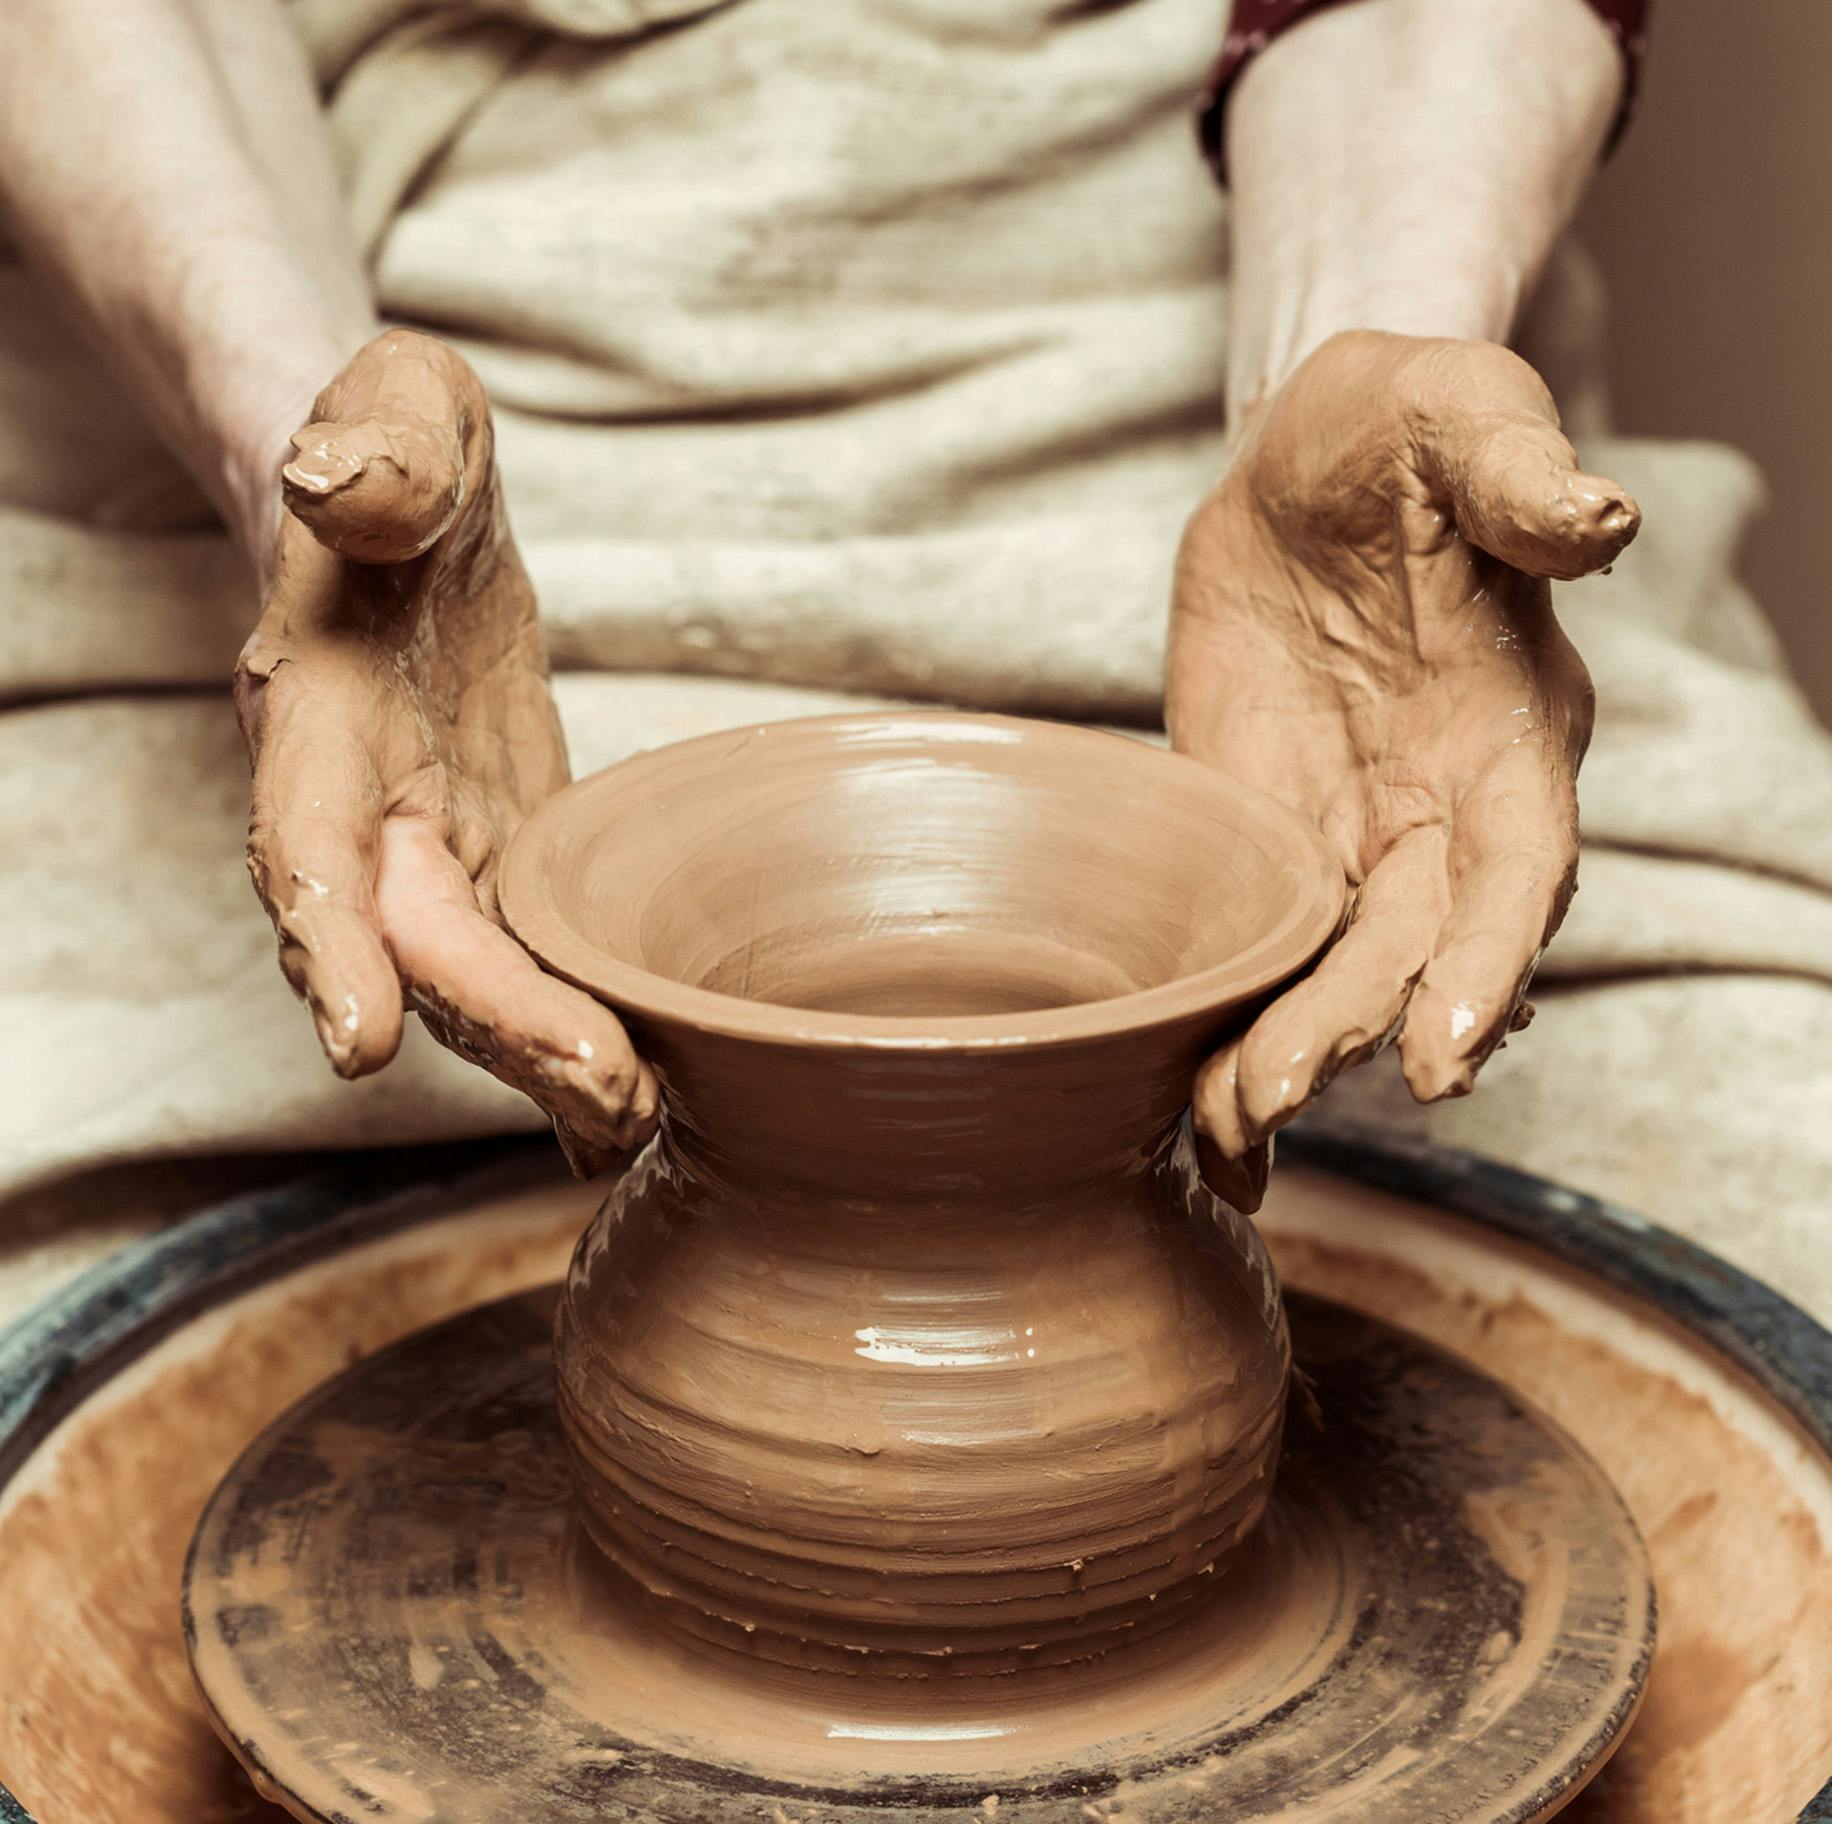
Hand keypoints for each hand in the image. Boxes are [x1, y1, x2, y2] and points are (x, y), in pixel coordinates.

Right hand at [234, 330, 656, 1171]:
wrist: (405, 513)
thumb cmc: (395, 455)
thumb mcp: (396, 410)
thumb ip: (376, 446)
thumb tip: (336, 479)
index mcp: (320, 711)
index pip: (306, 837)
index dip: (329, 938)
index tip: (357, 1040)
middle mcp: (362, 805)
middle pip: (417, 943)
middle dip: (502, 1025)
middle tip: (607, 1095)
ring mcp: (433, 844)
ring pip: (477, 978)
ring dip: (547, 1058)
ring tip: (635, 1122)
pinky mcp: (500, 855)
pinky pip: (528, 959)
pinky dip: (569, 1031)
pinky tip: (630, 1107)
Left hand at [1170, 330, 1637, 1184]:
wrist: (1304, 465)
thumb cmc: (1401, 431)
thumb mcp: (1456, 417)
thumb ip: (1519, 473)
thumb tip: (1598, 523)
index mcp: (1508, 732)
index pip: (1517, 870)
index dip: (1488, 963)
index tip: (1444, 1049)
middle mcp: (1439, 810)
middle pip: (1410, 954)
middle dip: (1349, 1032)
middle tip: (1266, 1099)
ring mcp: (1347, 835)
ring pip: (1330, 976)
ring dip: (1282, 1057)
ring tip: (1220, 1137)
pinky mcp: (1259, 837)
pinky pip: (1253, 950)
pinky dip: (1228, 1030)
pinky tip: (1193, 1123)